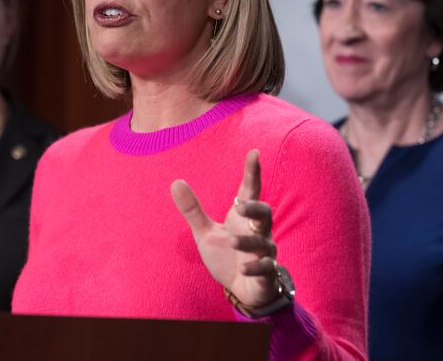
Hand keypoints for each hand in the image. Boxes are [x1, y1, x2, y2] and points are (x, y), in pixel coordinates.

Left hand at [171, 149, 280, 308]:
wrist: (243, 290)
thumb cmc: (227, 256)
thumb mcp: (205, 233)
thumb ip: (193, 210)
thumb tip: (176, 182)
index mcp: (243, 218)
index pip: (250, 190)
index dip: (252, 172)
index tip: (253, 152)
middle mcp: (258, 231)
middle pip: (264, 213)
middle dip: (254, 208)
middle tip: (239, 206)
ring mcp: (264, 252)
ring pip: (264, 241)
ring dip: (249, 241)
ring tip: (233, 241)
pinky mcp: (266, 273)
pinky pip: (266, 267)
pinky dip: (256, 267)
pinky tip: (243, 268)